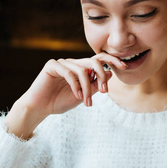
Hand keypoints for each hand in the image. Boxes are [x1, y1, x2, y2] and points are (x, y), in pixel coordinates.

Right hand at [5, 52, 126, 138]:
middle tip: (104, 91)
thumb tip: (111, 74)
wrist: (40, 108)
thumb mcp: (84, 95)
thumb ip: (96, 85)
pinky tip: (76, 96)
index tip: (125, 66)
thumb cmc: (60, 102)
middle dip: (102, 76)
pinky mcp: (52, 65)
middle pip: (94, 62)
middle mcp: (73, 63)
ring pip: (83, 70)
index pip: (99, 59)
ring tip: (86, 102)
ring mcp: (62, 63)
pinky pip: (69, 72)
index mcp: (81, 68)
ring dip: (87, 88)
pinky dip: (75, 85)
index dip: (112, 60)